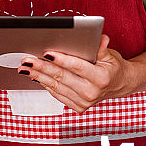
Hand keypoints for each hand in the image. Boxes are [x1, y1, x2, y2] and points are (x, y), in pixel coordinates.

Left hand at [16, 34, 131, 112]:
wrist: (119, 85)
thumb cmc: (112, 67)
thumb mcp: (110, 55)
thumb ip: (101, 47)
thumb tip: (100, 38)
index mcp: (101, 78)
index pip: (76, 67)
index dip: (61, 59)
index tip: (46, 53)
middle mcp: (92, 92)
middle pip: (62, 77)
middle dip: (42, 67)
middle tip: (27, 60)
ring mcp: (84, 102)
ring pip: (56, 87)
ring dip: (38, 76)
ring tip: (25, 67)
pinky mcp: (78, 107)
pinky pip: (57, 94)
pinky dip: (45, 84)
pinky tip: (35, 76)